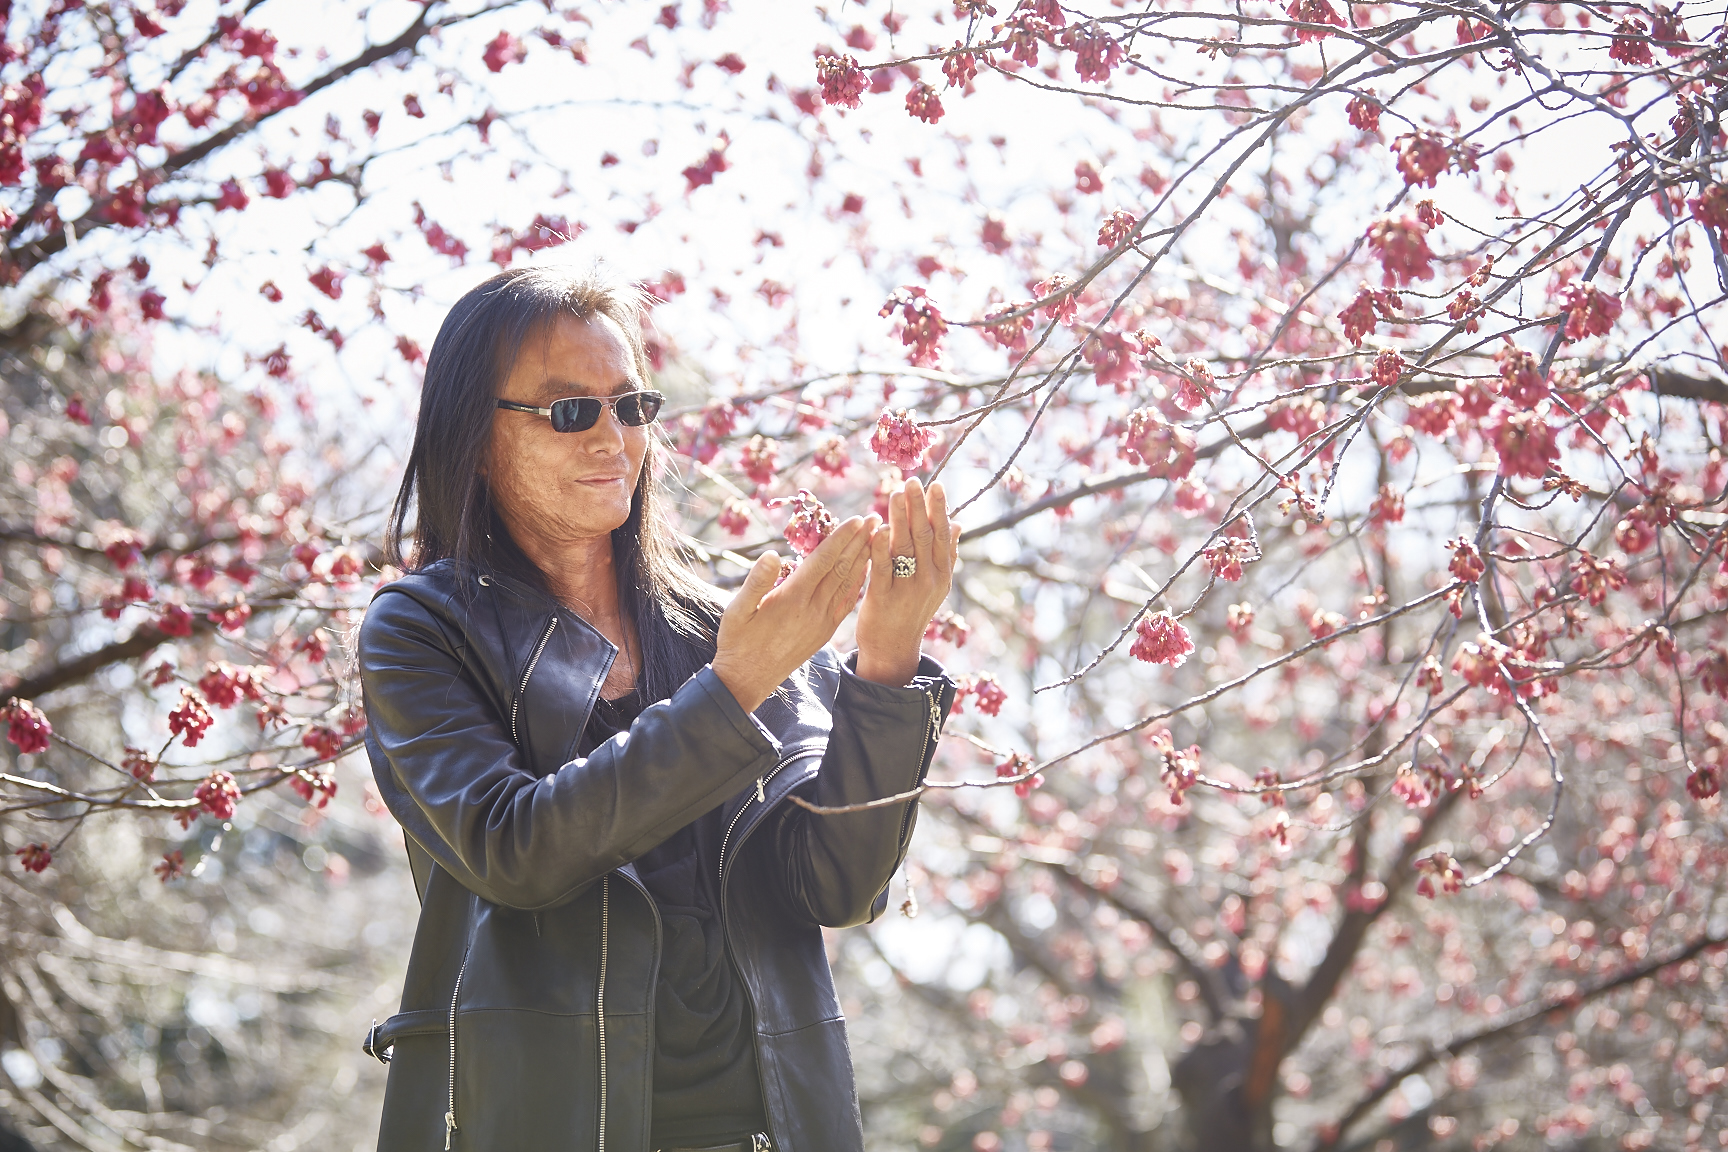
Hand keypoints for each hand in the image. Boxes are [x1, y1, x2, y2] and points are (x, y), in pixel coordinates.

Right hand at [712, 515, 875, 711]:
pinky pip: (847, 602)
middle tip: (878, 518)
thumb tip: (772, 554)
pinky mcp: (825, 632)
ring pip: (848, 583)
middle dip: (861, 541)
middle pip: (842, 568)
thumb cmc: (738, 641)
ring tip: (878, 537)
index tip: (858, 519)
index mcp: (792, 598)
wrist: (748, 680)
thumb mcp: (737, 610)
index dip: (841, 538)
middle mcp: (813, 609)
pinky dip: (858, 583)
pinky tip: (866, 570)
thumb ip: (756, 581)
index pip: (823, 560)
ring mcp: (822, 622)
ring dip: (864, 558)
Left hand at [854, 477, 957, 686]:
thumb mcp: (936, 585)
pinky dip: (881, 549)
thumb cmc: (912, 611)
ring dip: (900, 519)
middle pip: (925, 537)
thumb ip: (947, 554)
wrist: (893, 649)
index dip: (939, 509)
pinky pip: (882, 569)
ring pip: (905, 548)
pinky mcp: (883, 600)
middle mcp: (929, 581)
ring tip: (895, 494)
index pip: (943, 535)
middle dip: (919, 507)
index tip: (935, 484)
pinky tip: (879, 528)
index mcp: (942, 574)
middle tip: (912, 481)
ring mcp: (907, 591)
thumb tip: (958, 523)